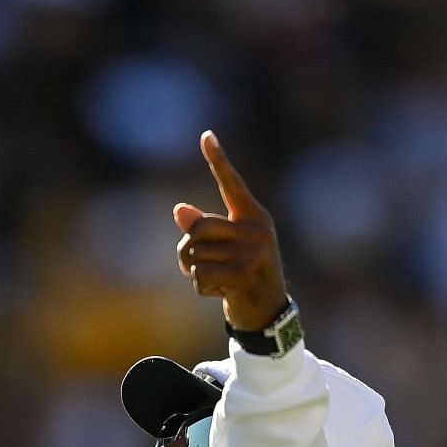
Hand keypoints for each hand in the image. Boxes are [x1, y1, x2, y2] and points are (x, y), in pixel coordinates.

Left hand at [173, 131, 289, 331]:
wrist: (268, 310)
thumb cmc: (243, 273)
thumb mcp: (227, 248)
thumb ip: (204, 228)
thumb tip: (179, 210)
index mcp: (253, 216)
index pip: (231, 184)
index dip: (218, 160)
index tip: (205, 135)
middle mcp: (257, 229)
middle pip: (199, 228)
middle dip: (186, 249)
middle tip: (191, 264)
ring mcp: (253, 252)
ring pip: (195, 255)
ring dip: (193, 272)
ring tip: (213, 280)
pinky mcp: (243, 275)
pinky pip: (200, 276)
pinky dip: (201, 288)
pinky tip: (220, 292)